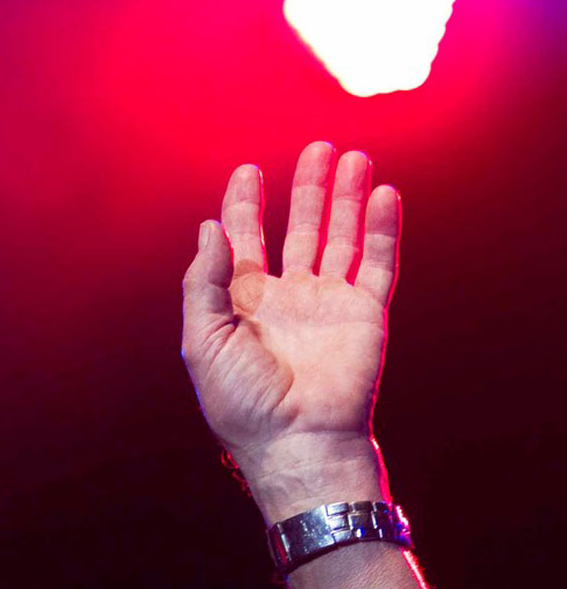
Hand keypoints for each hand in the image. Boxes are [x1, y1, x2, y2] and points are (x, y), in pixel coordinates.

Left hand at [181, 143, 400, 488]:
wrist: (295, 440)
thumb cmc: (241, 400)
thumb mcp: (204, 338)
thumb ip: (205, 282)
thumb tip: (210, 228)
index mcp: (243, 303)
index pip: (244, 241)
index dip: (244, 206)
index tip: (247, 170)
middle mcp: (287, 298)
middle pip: (299, 229)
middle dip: (307, 190)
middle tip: (316, 148)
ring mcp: (327, 304)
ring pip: (341, 238)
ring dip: (347, 199)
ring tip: (353, 158)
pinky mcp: (364, 314)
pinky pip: (377, 264)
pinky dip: (382, 230)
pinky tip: (384, 194)